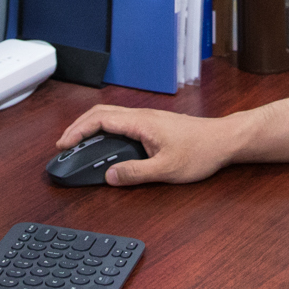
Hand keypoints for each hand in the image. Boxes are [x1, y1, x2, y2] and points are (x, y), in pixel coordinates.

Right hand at [54, 104, 232, 185]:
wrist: (224, 140)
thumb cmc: (201, 151)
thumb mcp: (167, 169)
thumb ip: (135, 173)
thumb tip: (110, 176)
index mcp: (142, 122)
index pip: (100, 119)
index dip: (77, 130)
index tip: (63, 144)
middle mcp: (143, 116)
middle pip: (101, 113)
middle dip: (78, 126)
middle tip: (65, 144)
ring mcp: (149, 119)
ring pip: (112, 116)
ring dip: (92, 127)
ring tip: (79, 144)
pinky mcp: (154, 125)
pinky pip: (122, 122)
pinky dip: (106, 130)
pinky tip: (105, 144)